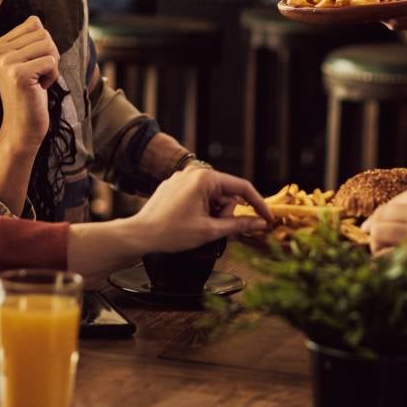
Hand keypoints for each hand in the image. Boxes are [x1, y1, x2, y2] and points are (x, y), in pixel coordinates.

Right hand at [0, 17, 59, 155]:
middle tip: (39, 75)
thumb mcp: (26, 61)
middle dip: (50, 54)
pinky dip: (53, 76)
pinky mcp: (19, 74)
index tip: (34, 64)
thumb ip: (29, 40)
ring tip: (39, 80)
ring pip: (49, 45)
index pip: (34, 24)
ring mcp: (7, 62)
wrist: (21, 126)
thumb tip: (36, 19)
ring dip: (52, 65)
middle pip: (43, 33)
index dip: (44, 44)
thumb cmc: (30, 93)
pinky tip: (40, 88)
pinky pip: (51, 61)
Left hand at [132, 167, 270, 251]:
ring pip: (213, 196)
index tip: (267, 218)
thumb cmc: (171, 233)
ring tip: (197, 226)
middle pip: (226, 193)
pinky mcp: (175, 186)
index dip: (258, 204)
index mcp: (205, 178)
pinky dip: (201, 209)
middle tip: (213, 228)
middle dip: (226, 212)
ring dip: (213, 212)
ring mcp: (183, 178)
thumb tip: (259, 223)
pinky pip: (198, 196)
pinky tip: (188, 222)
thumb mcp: (210, 231)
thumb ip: (238, 225)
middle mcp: (194, 172)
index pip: (242, 187)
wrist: (139, 235)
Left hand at [364, 183, 406, 255]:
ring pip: (380, 231)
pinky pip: (385, 253)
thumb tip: (392, 221)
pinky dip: (382, 260)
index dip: (385, 213)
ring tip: (382, 254)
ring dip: (376, 244)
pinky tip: (388, 266)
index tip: (374, 224)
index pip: (400, 198)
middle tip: (373, 240)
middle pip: (386, 212)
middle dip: (377, 228)